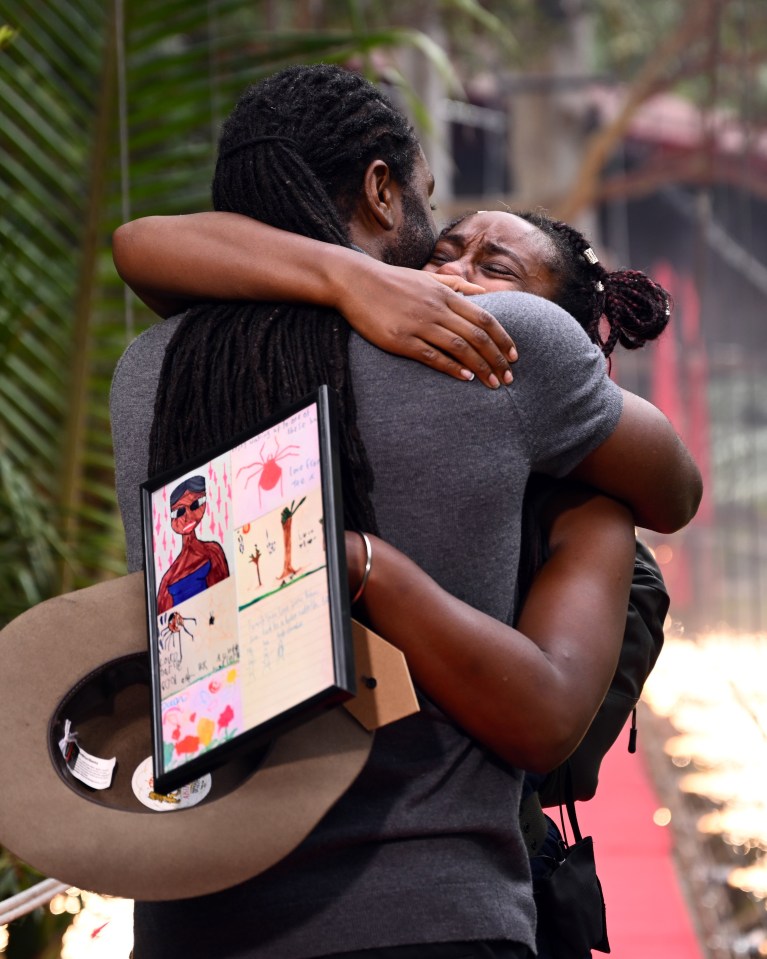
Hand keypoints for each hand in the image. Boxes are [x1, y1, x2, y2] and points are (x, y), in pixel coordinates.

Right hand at [334, 259, 516, 387]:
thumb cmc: (391, 280)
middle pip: (477, 336)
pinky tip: (465, 377)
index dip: (503, 339)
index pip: (484, 319)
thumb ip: (456, 285)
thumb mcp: (426, 277)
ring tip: (493, 383)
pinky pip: (432, 355)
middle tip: (509, 377)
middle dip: (497, 359)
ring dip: (480, 366)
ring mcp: (419, 324)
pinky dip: (452, 367)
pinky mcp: (401, 339)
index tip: (514, 356)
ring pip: (459, 347)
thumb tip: (484, 293)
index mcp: (445, 294)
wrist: (355, 281)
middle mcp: (437, 308)